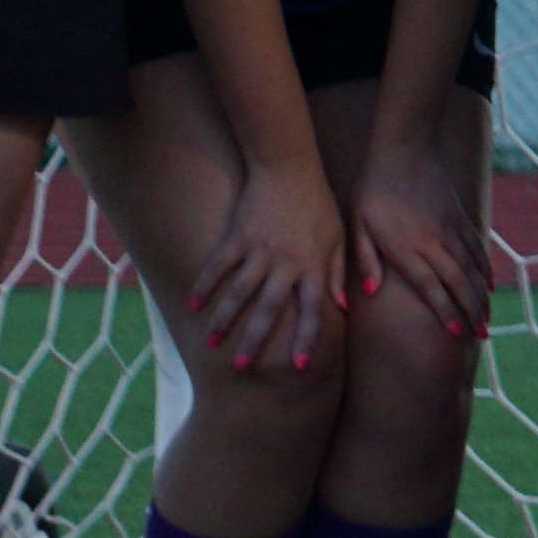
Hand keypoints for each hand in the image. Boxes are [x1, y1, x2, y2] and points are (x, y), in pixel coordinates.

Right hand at [189, 163, 355, 373]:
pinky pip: (218, 266)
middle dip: (256, 340)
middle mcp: (286, 263)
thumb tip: (343, 308)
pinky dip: (205, 285)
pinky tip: (194, 305)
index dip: (306, 339)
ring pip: (239, 293)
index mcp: (313, 266)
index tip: (299, 367)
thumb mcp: (337, 238)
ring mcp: (259, 251)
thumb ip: (339, 273)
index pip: (312, 311)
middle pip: (269, 309)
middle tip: (243, 367)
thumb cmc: (318, 205)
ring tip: (212, 343)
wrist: (288, 170)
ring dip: (224, 320)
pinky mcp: (237, 237)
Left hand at [350, 164, 493, 340]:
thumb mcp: (357, 225)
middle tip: (480, 336)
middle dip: (471, 312)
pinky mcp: (459, 218)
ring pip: (471, 269)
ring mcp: (451, 230)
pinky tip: (488, 285)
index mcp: (406, 247)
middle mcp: (433, 243)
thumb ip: (364, 260)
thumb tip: (369, 293)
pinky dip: (484, 269)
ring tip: (486, 319)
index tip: (456, 333)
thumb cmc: (372, 190)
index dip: (444, 311)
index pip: (430, 286)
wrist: (404, 151)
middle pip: (457, 283)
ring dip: (481, 296)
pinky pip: (476, 249)